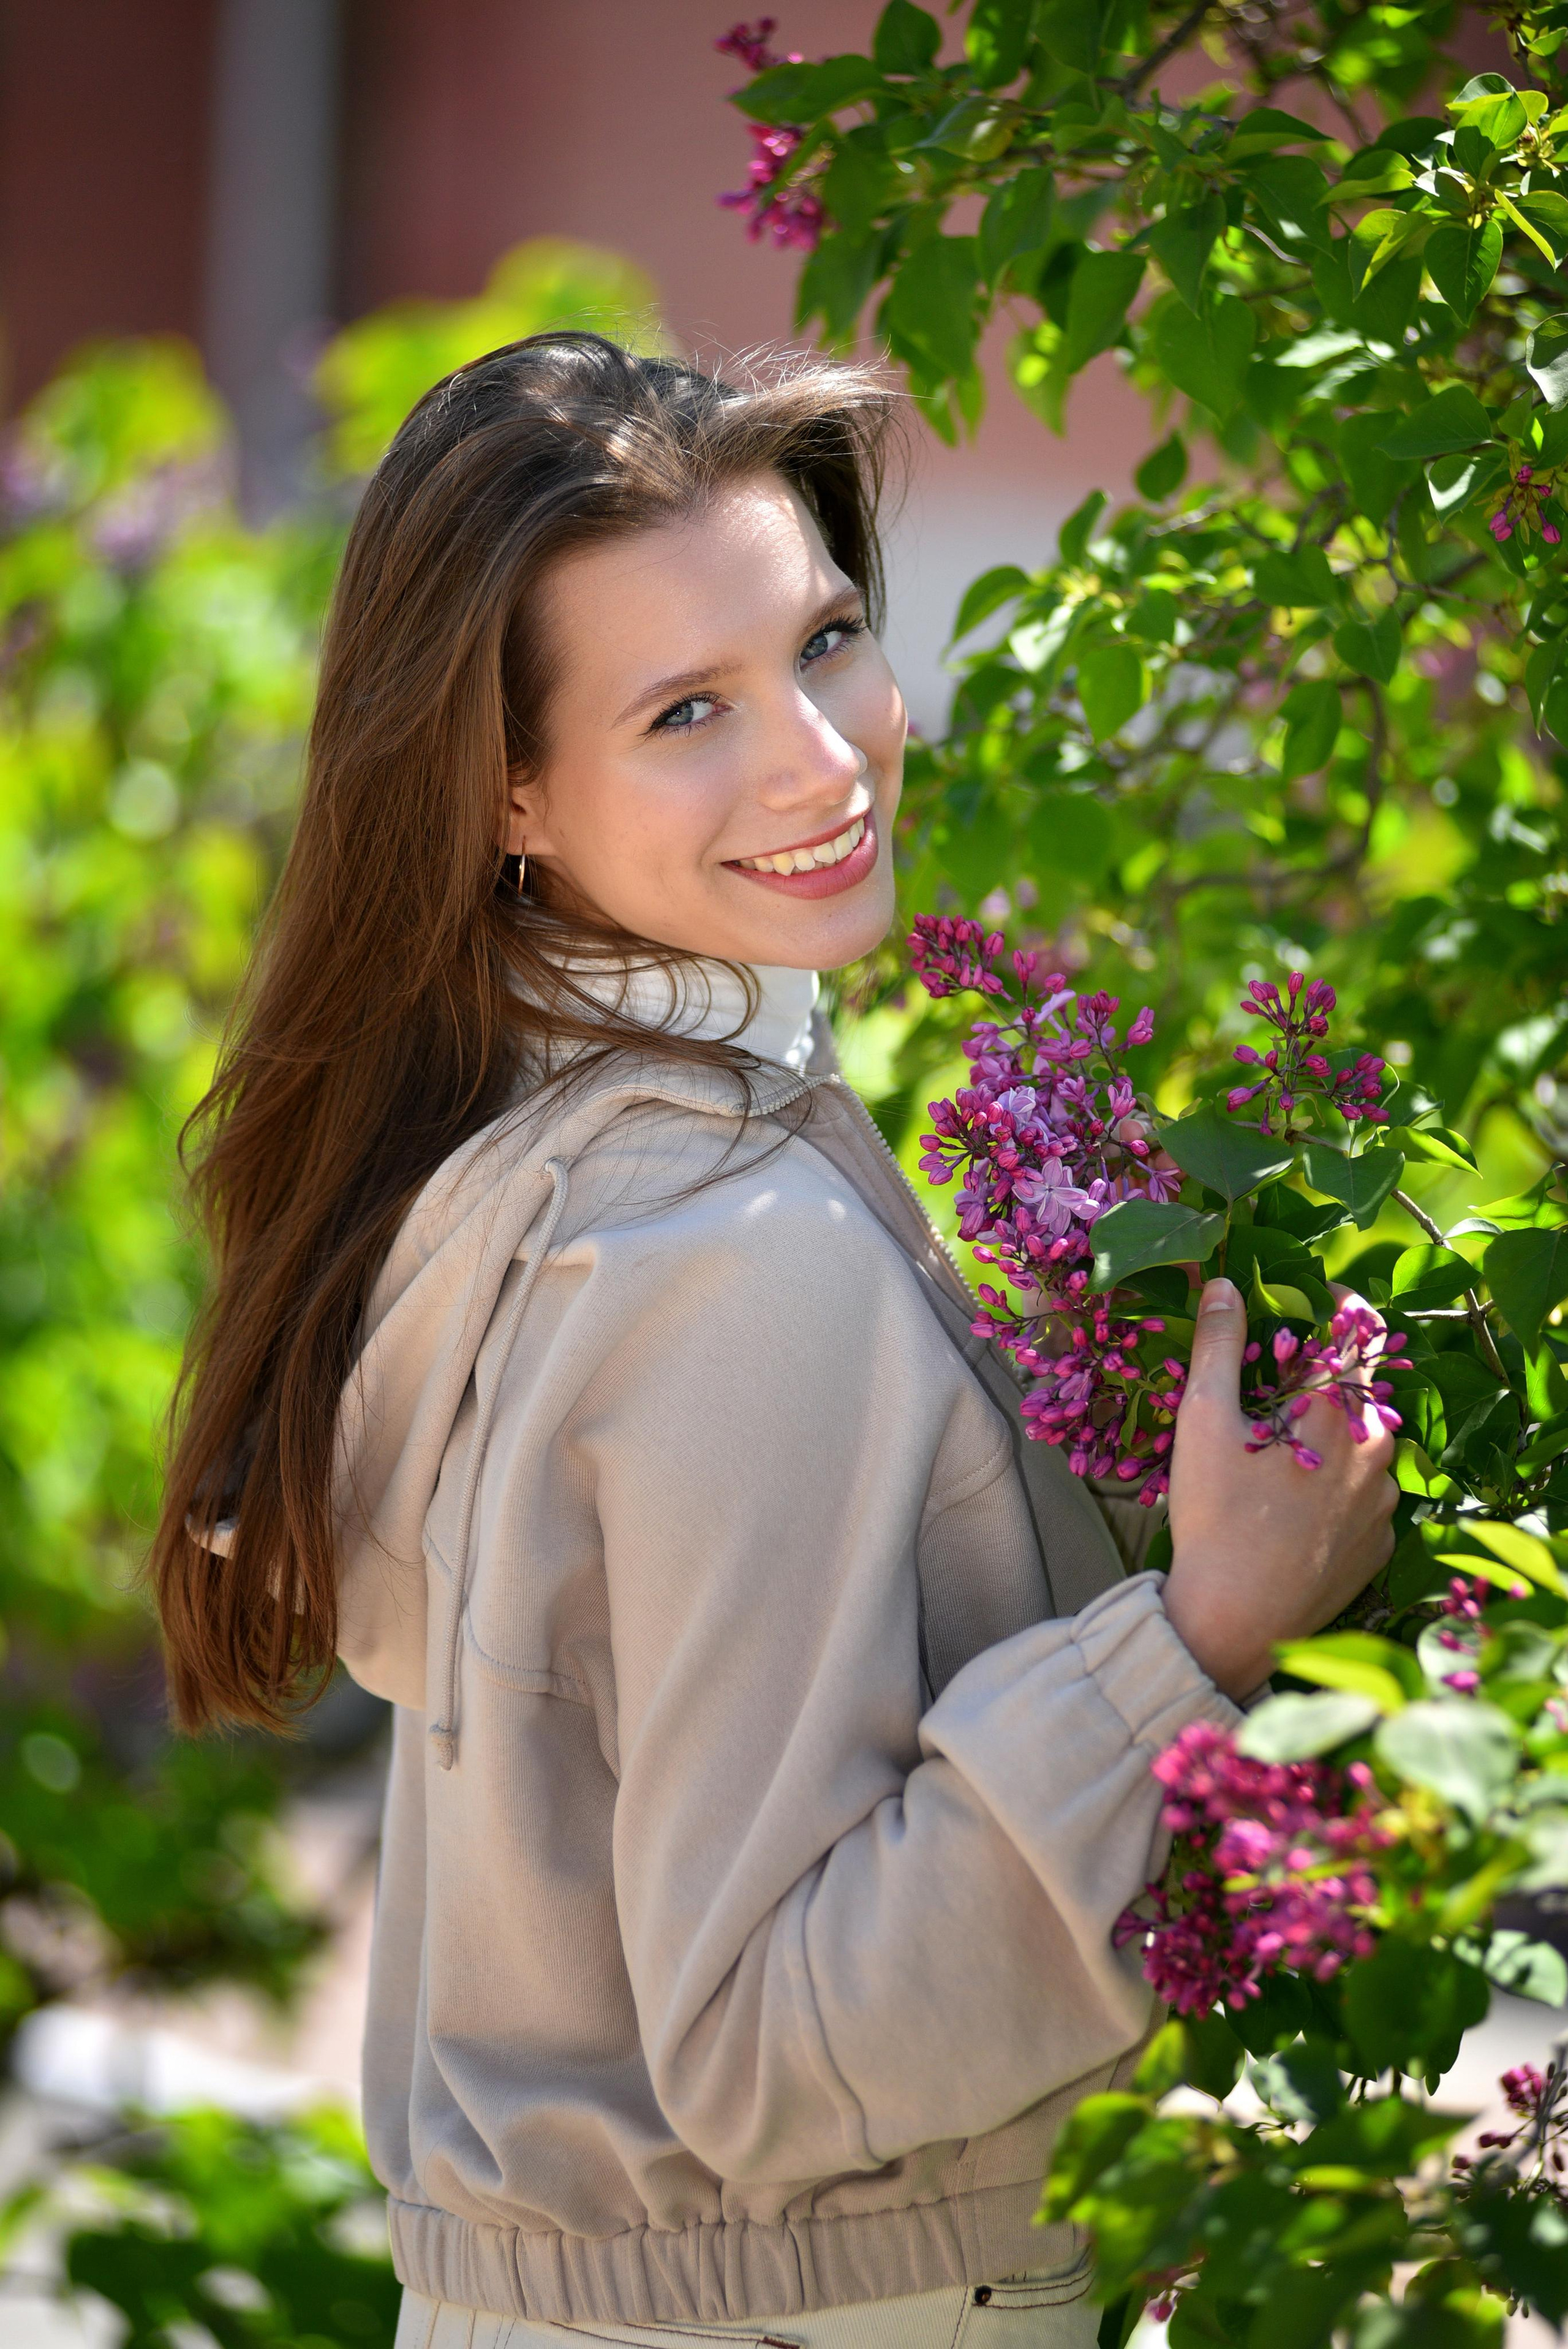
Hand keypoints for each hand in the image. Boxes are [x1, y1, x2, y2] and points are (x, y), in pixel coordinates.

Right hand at [1162, 1276, 1398, 1699]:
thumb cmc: (1216, 1515)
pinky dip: (1335, 1488)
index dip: (1334, 1306)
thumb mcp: (1204, 1420)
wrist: (1236, 1621)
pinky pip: (1363, 1498)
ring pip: (1362, 1447)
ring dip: (1328, 1438)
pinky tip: (1291, 1507)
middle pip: (1358, 1392)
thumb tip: (1224, 1284)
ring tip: (1274, 1457)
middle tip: (1269, 1390)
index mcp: (1339, 1411)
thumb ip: (1218, 1344)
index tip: (1305, 1301)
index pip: (1358, 1331)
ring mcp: (1385, 1503)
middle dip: (1319, 1381)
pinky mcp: (1380, 1545)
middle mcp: (1378, 1451)